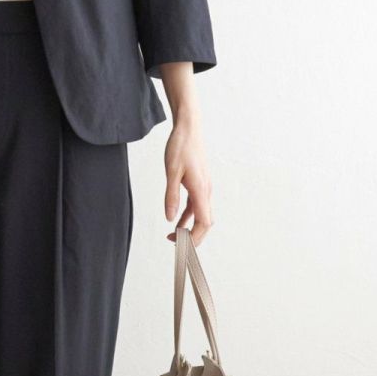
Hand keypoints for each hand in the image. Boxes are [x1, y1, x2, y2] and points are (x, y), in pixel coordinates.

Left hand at [163, 120, 212, 246]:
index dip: (194, 238)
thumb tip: (170, 219)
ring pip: (201, 216)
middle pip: (205, 223)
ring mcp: (204, 188)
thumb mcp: (171, 172)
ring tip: (173, 237)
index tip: (180, 245)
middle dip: (193, 238)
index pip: (204, 223)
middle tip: (175, 246)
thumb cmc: (180, 147)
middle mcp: (206, 191)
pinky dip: (188, 217)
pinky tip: (177, 222)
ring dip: (190, 228)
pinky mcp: (199, 184)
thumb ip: (171, 196)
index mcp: (201, 190)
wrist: (189, 129)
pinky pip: (196, 206)